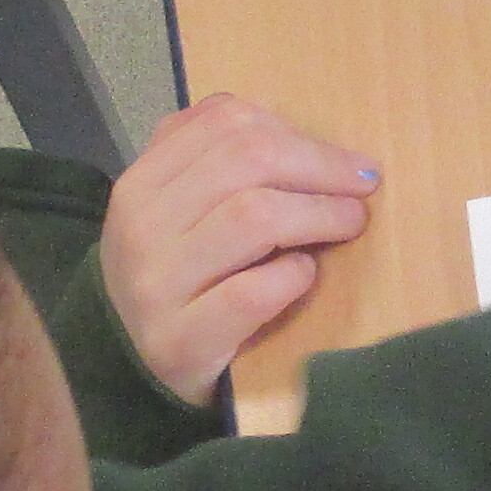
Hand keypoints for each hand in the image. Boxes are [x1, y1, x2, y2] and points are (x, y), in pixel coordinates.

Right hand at [101, 93, 380, 402]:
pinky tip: (304, 274)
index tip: (346, 161)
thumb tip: (297, 135)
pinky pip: (251, 293)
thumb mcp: (174, 211)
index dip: (300, 133)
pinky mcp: (179, 340)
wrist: (127, 368)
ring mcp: (155, 285)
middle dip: (321, 168)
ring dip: (318, 215)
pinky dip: (292, 277)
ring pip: (252, 217)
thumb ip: (212, 161)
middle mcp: (140, 226)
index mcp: (141, 182)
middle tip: (363, 188)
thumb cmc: (172, 279)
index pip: (226, 122)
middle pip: (247, 159)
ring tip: (349, 224)